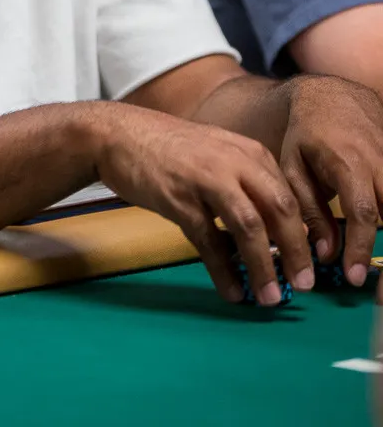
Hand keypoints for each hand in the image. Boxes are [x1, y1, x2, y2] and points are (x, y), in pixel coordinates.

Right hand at [91, 103, 312, 305]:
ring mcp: (206, 179)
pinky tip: (231, 291)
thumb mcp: (218, 154)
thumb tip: (276, 231)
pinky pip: (209, 242)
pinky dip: (223, 271)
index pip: (290, 196)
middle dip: (296, 253)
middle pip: (279, 210)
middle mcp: (234, 162)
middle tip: (304, 286)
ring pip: (249, 227)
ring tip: (269, 298)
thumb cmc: (170, 149)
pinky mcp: (179, 199)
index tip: (312, 263)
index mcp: (249, 152)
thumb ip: (247, 183)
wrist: (120, 135)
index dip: (305, 233)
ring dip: (264, 267)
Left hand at [279, 74, 382, 285]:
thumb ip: (309, 210)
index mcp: (349, 162)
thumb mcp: (293, 166)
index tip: (355, 278)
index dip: (361, 247)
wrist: (332, 95)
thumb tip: (325, 254)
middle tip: (378, 296)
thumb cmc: (306, 134)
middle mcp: (381, 162)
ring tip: (381, 283)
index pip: (364, 211)